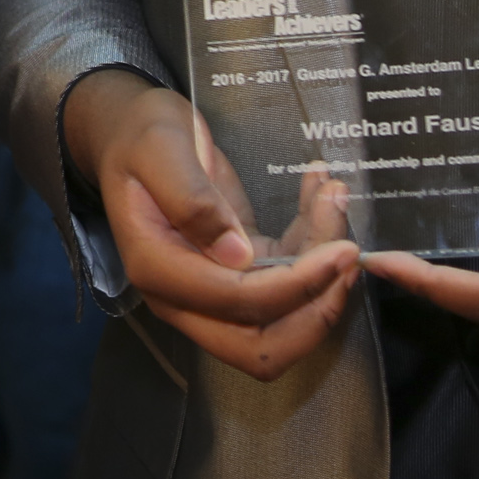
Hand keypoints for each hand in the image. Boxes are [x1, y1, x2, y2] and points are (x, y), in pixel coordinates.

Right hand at [65, 71, 359, 379]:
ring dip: (323, 277)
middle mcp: (183, 295)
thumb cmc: (140, 135)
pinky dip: (313, 247)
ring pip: (282, 322)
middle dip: (316, 308)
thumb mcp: (160, 150)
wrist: (129, 131)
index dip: (296, 286)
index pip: (237, 304)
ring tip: (335, 199)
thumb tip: (236, 254)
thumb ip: (193, 200)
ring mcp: (212, 289)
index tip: (341, 249)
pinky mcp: (239, 272)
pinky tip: (320, 193)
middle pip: (260, 348)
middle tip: (348, 251)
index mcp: (157, 270)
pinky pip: (286, 282)